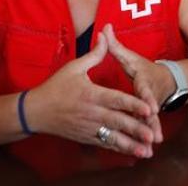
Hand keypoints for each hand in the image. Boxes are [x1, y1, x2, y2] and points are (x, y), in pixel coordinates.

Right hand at [27, 33, 157, 157]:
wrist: (34, 112)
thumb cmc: (55, 88)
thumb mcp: (73, 68)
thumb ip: (94, 54)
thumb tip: (106, 34)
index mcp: (91, 95)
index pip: (116, 100)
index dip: (133, 105)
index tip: (149, 109)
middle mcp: (91, 113)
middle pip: (118, 122)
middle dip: (136, 129)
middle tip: (153, 135)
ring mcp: (88, 127)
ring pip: (113, 138)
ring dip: (130, 145)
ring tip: (146, 152)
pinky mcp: (86, 137)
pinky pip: (105, 144)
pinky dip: (119, 149)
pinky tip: (132, 153)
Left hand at [102, 25, 171, 141]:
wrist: (168, 80)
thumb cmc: (145, 69)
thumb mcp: (131, 57)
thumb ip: (115, 46)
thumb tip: (104, 28)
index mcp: (144, 81)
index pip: (145, 89)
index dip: (147, 98)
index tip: (150, 106)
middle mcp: (150, 96)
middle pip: (150, 109)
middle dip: (151, 121)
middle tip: (152, 132)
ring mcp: (151, 108)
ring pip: (150, 121)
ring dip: (151, 132)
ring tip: (151, 144)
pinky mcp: (150, 117)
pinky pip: (148, 128)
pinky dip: (148, 137)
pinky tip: (147, 149)